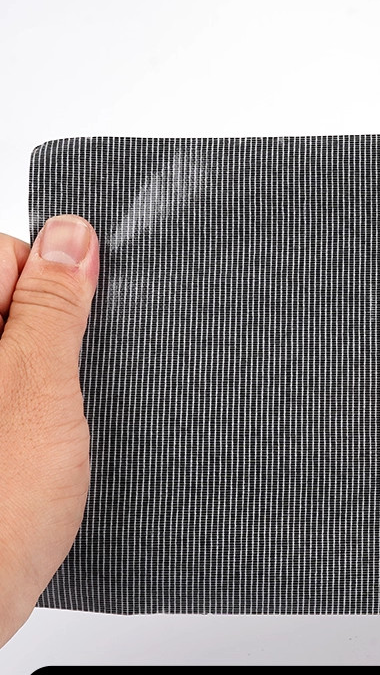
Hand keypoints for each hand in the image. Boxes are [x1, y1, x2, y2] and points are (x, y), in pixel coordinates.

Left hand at [0, 215, 98, 646]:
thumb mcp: (39, 386)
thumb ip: (53, 306)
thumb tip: (71, 237)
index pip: (6, 254)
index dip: (52, 280)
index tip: (77, 321)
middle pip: (14, 302)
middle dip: (56, 327)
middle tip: (69, 377)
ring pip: (23, 349)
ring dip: (55, 368)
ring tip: (61, 417)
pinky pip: (22, 390)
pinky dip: (46, 401)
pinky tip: (55, 437)